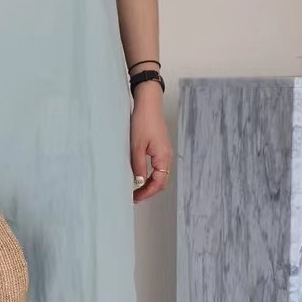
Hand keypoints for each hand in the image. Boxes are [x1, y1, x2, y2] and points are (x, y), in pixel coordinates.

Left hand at [130, 83, 171, 202]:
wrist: (148, 103)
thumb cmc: (143, 121)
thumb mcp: (136, 146)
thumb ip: (138, 166)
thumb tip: (138, 183)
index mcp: (163, 158)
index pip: (159, 183)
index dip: (147, 193)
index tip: (135, 198)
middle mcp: (167, 156)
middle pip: (161, 181)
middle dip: (148, 191)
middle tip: (134, 196)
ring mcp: (165, 152)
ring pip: (160, 175)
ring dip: (149, 183)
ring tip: (136, 188)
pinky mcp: (161, 147)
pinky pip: (158, 167)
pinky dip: (150, 175)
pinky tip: (140, 175)